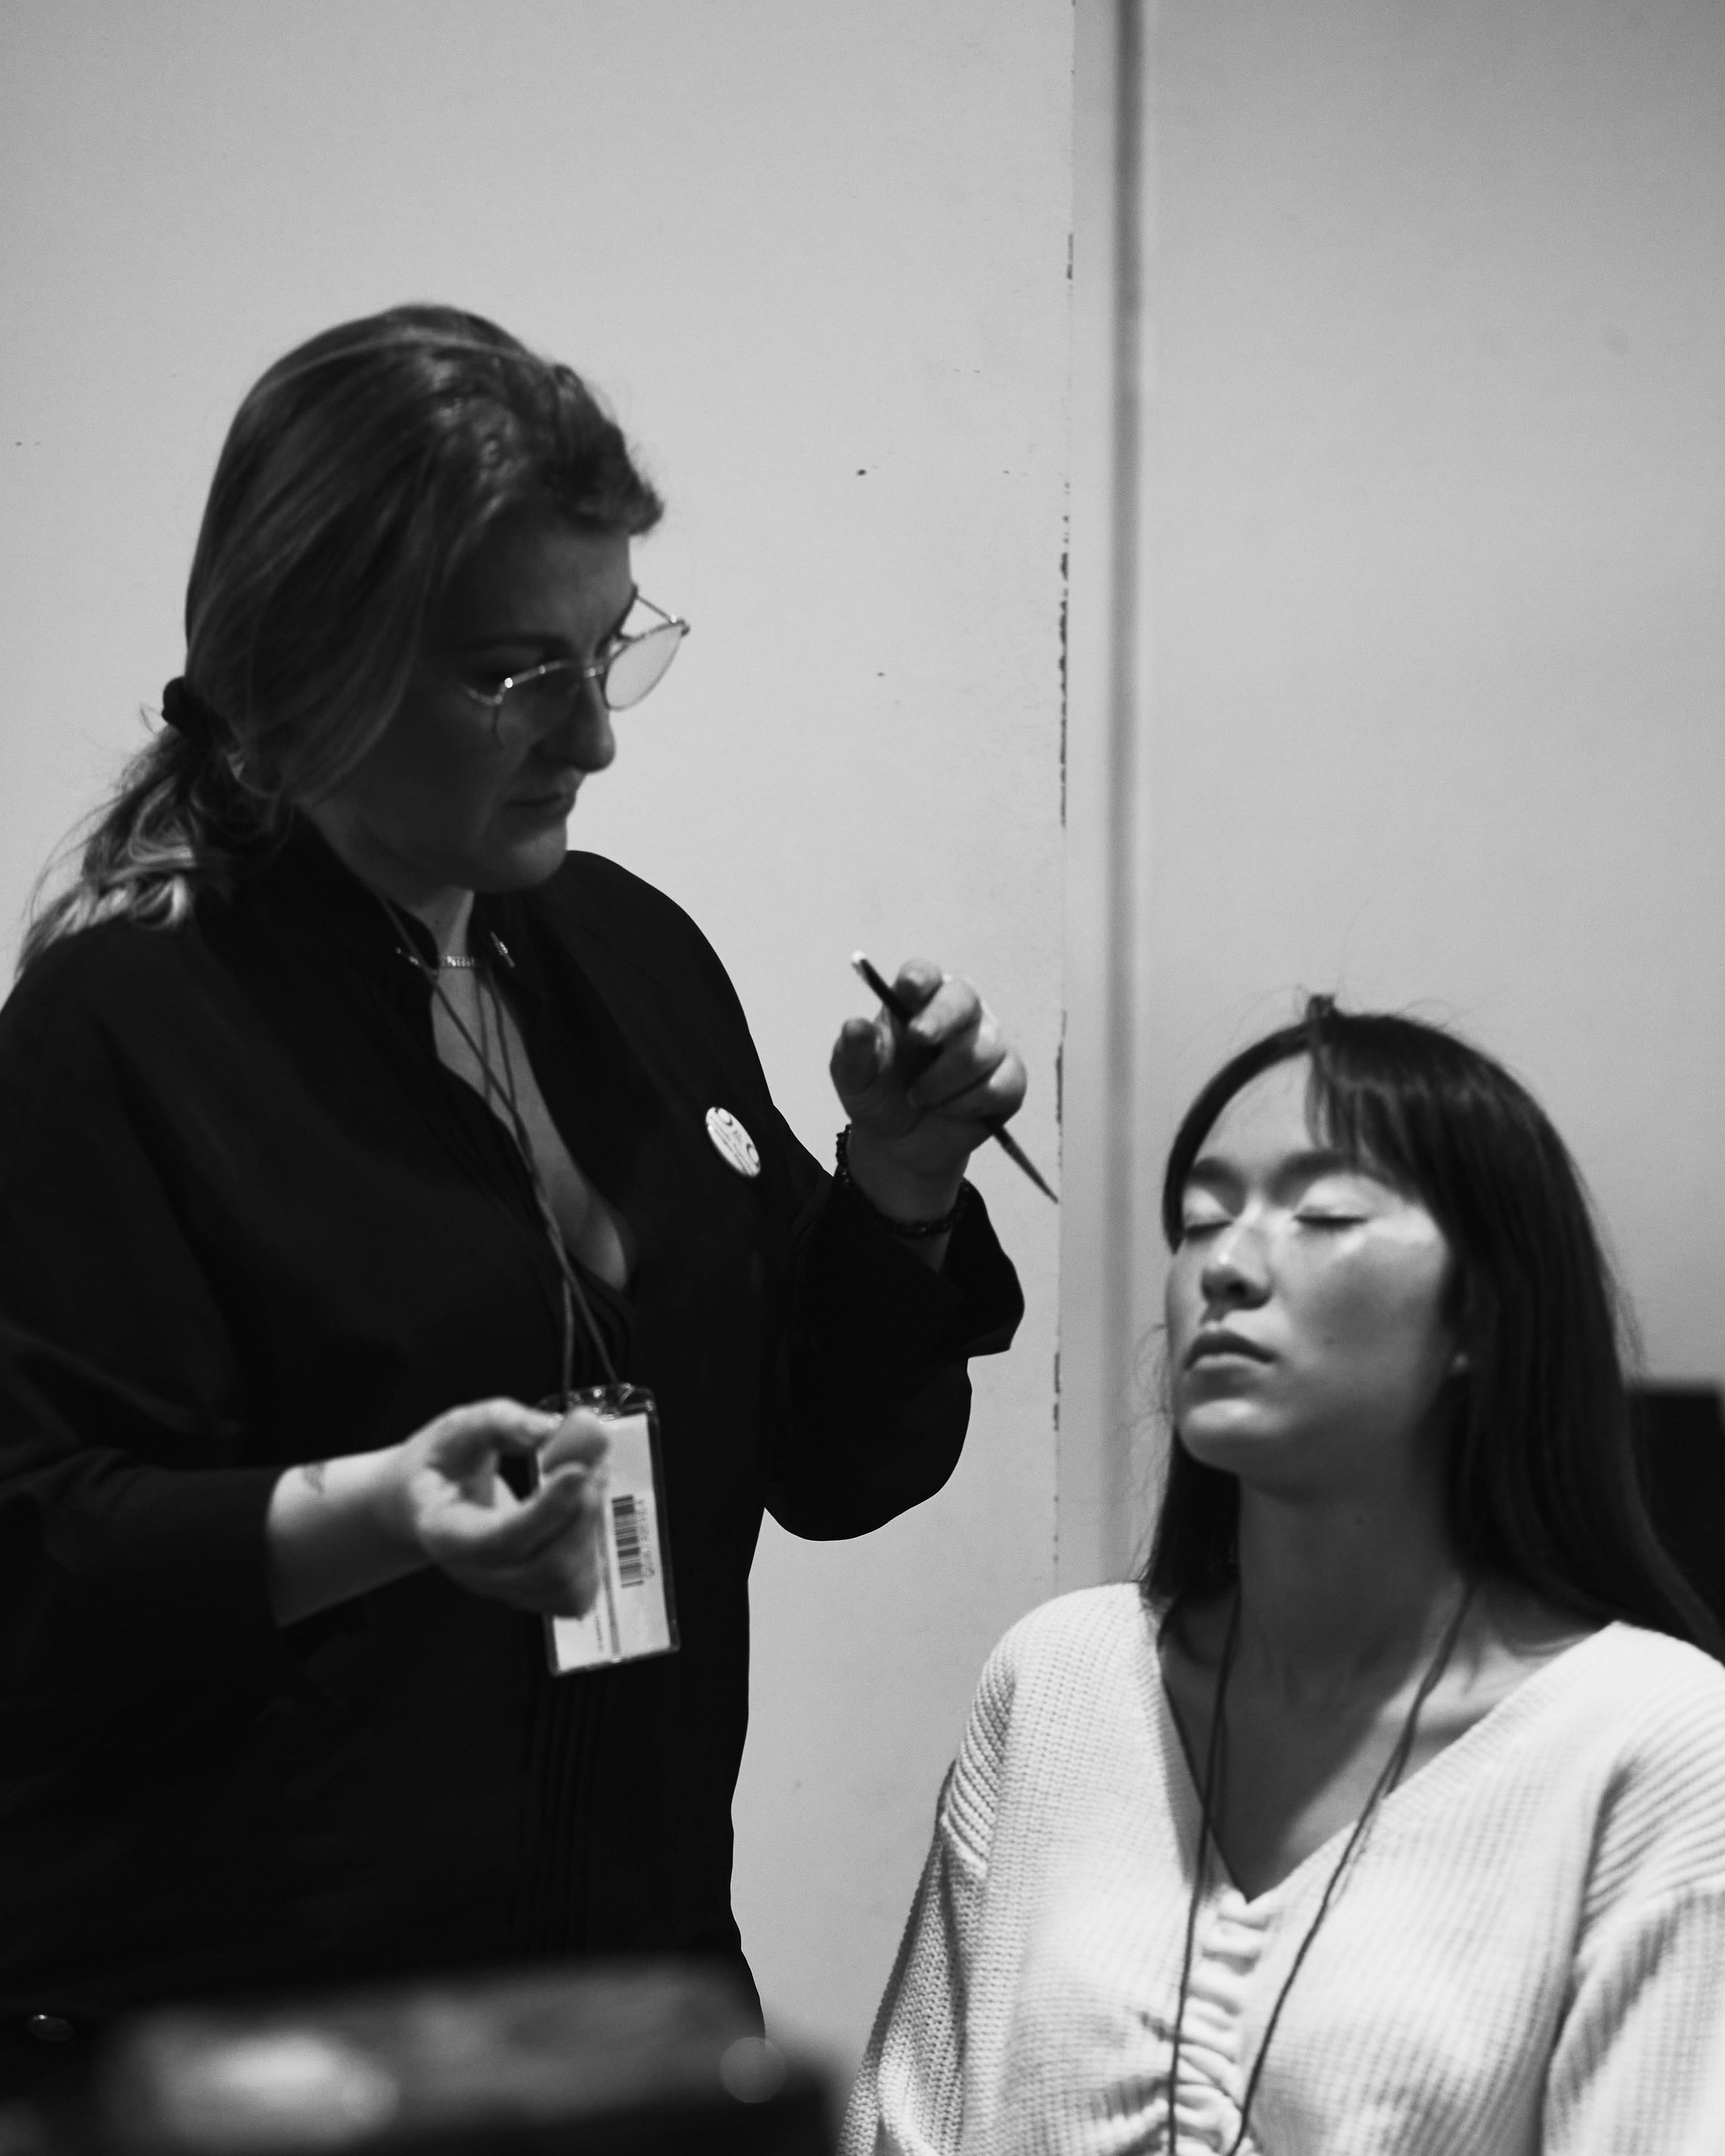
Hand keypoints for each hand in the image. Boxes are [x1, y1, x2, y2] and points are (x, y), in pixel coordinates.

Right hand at [388, 1399, 610, 1617]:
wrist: (427, 1503)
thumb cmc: (441, 1468)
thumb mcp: (457, 1430)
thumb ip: (500, 1422)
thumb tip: (548, 1430)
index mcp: (446, 1532)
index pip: (501, 1538)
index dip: (548, 1510)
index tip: (580, 1470)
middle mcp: (475, 1572)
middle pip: (544, 1564)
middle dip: (582, 1512)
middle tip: (594, 1462)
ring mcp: (505, 1589)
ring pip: (568, 1582)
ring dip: (592, 1527)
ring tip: (589, 1482)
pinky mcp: (533, 1594)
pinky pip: (577, 1594)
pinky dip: (594, 1552)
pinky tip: (584, 1513)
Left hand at [829, 957, 1026, 1215]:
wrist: (900, 1142)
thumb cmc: (878, 1094)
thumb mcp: (854, 1078)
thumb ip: (854, 1053)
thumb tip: (855, 1027)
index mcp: (917, 1001)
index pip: (925, 974)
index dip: (920, 977)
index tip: (909, 988)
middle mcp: (959, 1012)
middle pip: (964, 997)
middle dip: (941, 1017)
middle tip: (918, 1038)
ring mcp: (990, 1042)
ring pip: (981, 1049)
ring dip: (943, 1081)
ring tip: (919, 1098)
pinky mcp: (1010, 1078)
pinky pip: (999, 1085)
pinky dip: (967, 1104)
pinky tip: (949, 1110)